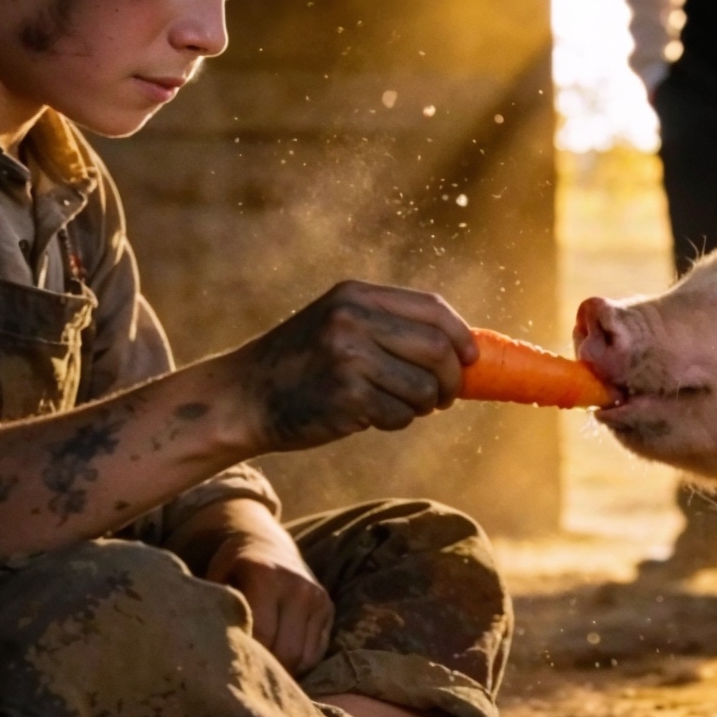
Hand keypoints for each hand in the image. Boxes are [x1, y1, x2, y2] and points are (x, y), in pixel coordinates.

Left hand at [206, 524, 333, 676]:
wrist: (265, 543)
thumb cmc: (232, 569)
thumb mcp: (216, 579)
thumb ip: (218, 613)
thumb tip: (212, 654)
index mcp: (267, 576)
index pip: (262, 635)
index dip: (246, 660)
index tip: (228, 675)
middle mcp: (298, 587)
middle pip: (287, 651)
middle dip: (267, 673)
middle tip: (246, 684)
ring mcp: (317, 597)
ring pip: (304, 657)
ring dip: (284, 673)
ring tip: (262, 674)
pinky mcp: (327, 607)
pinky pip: (315, 653)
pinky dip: (298, 664)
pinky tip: (278, 658)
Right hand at [235, 281, 477, 450]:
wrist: (245, 397)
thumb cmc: (303, 364)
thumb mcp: (339, 324)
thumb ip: (390, 326)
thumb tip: (464, 350)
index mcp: (355, 295)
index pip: (432, 308)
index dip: (461, 335)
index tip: (471, 358)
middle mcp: (352, 320)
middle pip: (437, 350)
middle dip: (452, 379)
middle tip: (446, 396)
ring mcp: (348, 358)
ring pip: (423, 388)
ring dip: (424, 405)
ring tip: (402, 405)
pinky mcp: (346, 397)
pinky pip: (399, 415)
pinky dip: (396, 421)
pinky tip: (371, 416)